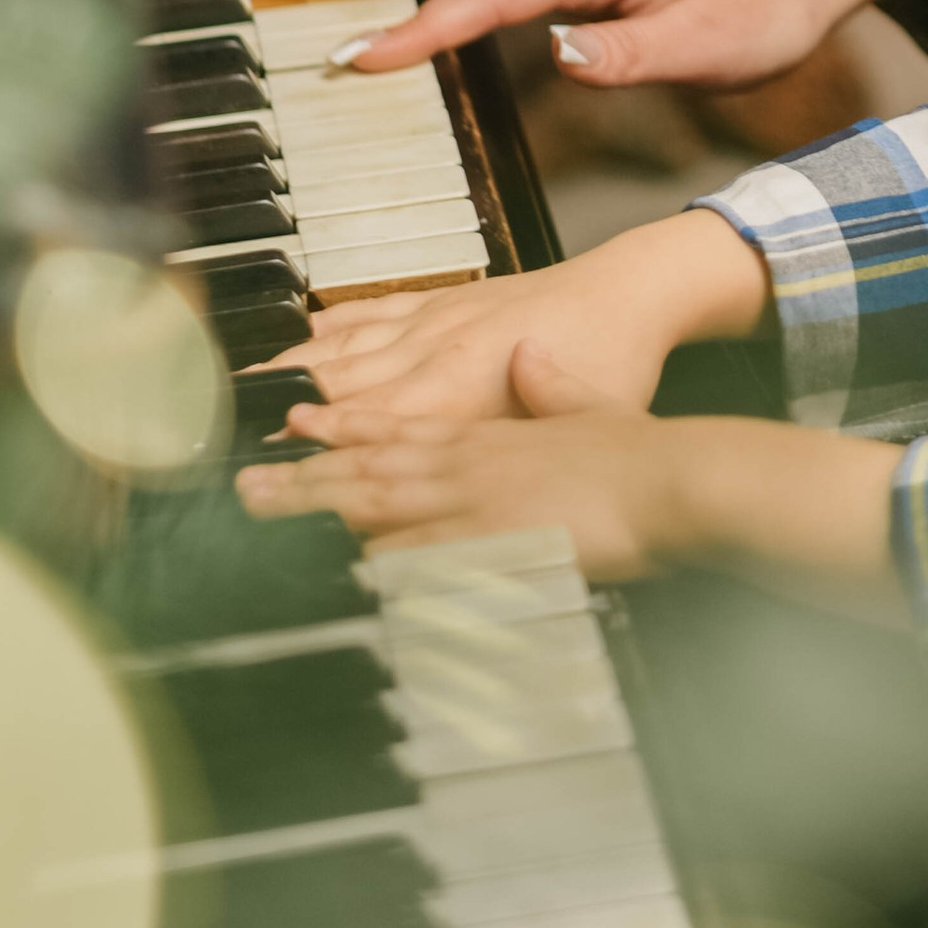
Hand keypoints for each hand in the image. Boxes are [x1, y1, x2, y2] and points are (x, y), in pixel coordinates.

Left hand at [241, 342, 691, 576]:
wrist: (678, 479)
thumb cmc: (639, 454)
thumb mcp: (589, 405)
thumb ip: (551, 390)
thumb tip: (529, 361)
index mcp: (491, 436)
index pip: (401, 430)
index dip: (343, 430)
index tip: (296, 426)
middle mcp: (475, 463)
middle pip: (372, 470)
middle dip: (305, 478)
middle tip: (249, 485)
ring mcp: (484, 503)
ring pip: (384, 505)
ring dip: (321, 510)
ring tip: (269, 511)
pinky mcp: (500, 543)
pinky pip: (427, 556)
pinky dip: (381, 559)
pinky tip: (347, 566)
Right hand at [249, 208, 766, 430]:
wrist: (636, 291)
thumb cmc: (616, 365)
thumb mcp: (576, 431)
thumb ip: (519, 471)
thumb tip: (477, 521)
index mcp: (469, 389)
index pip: (381, 426)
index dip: (330, 451)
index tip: (281, 469)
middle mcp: (442, 351)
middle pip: (350, 394)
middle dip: (292, 427)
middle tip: (239, 455)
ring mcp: (440, 319)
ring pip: (350, 351)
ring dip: (297, 375)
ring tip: (244, 396)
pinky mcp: (448, 299)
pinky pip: (375, 312)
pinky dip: (333, 327)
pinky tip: (304, 336)